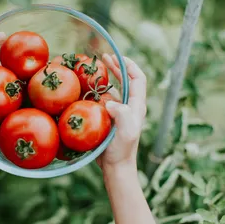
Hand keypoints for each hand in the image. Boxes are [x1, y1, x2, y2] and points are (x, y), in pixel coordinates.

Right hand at [97, 54, 146, 173]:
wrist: (116, 167)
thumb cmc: (121, 150)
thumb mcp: (125, 132)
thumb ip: (122, 115)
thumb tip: (110, 101)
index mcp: (137, 106)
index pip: (138, 79)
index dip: (129, 65)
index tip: (116, 56)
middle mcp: (130, 106)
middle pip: (127, 80)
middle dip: (116, 67)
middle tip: (102, 58)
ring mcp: (120, 113)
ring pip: (115, 89)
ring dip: (106, 78)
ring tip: (93, 71)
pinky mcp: (110, 119)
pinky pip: (104, 100)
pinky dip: (97, 92)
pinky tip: (86, 91)